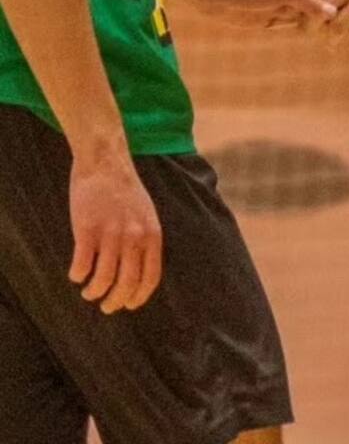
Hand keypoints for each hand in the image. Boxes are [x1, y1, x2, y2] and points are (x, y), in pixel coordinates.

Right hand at [69, 152, 161, 313]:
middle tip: (106, 306)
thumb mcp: (146, 215)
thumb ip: (144, 240)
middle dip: (115, 302)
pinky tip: (76, 274)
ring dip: (94, 292)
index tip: (128, 305)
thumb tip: (138, 270)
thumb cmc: (125, 191)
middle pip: (126, 284)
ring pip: (103, 280)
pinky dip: (77, 275)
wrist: (107, 164)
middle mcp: (134, 237)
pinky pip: (82, 265)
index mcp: (151, 234)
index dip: (138, 297)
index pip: (150, 277)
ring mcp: (111, 234)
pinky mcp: (87, 229)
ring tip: (88, 292)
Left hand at [207, 0, 335, 30]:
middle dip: (334, 11)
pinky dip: (307, 31)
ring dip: (321, 24)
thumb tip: (333, 13)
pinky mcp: (276, 17)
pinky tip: (321, 39)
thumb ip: (308, 2)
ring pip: (311, 15)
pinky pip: (297, 25)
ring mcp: (288, 2)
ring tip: (341, 36)